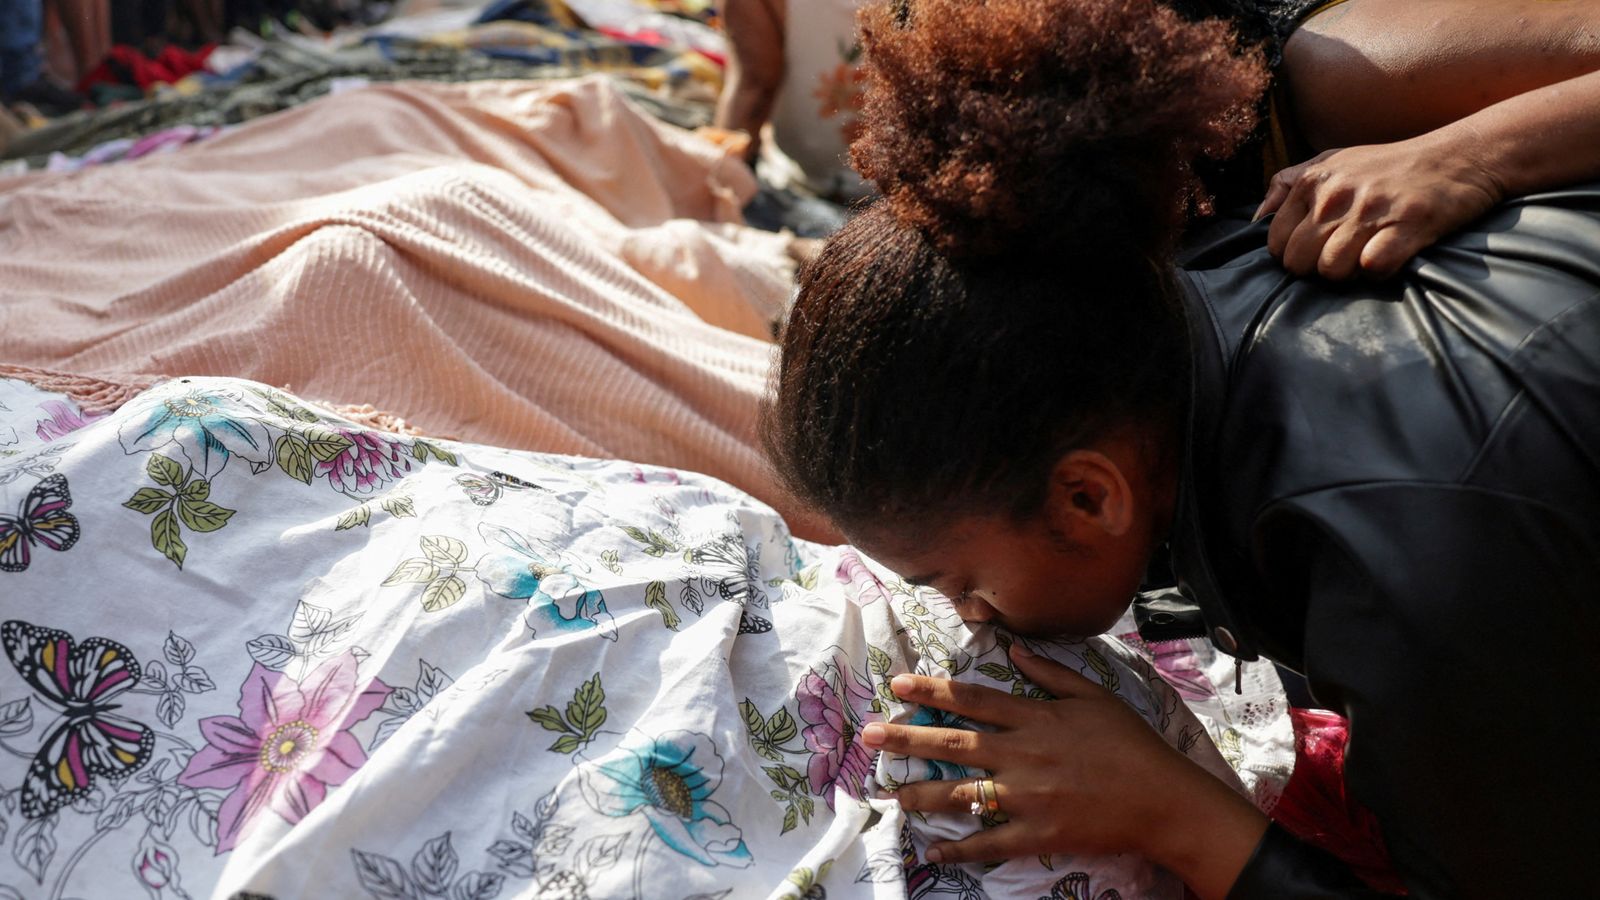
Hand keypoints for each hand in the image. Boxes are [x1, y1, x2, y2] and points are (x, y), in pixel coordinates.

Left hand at [861, 644, 1265, 897]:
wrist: (1164, 800)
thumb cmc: (1133, 745)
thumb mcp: (1094, 697)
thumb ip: (1050, 674)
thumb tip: (1014, 650)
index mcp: (1036, 718)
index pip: (972, 699)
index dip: (932, 691)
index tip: (897, 685)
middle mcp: (1023, 754)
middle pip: (953, 743)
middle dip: (905, 737)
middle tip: (867, 735)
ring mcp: (1028, 796)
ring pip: (961, 793)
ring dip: (920, 792)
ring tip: (889, 791)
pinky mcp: (1038, 833)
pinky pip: (989, 842)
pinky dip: (959, 848)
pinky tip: (932, 851)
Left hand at [1255, 132, 1504, 279]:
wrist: (1463, 155)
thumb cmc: (1391, 165)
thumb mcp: (1334, 160)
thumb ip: (1288, 184)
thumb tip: (1254, 219)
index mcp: (1313, 180)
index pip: (1275, 243)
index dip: (1294, 255)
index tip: (1319, 249)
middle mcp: (1337, 193)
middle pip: (1298, 263)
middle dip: (1318, 270)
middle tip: (1346, 256)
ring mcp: (1372, 209)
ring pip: (1331, 270)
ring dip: (1350, 274)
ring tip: (1369, 254)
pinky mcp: (1408, 225)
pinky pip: (1372, 270)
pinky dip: (1380, 272)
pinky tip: (1392, 256)